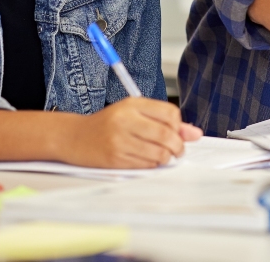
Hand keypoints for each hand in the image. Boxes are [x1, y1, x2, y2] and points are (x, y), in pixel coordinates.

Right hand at [66, 98, 202, 168]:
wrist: (74, 137)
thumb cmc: (108, 124)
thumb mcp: (134, 113)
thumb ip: (164, 121)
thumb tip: (195, 133)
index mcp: (133, 104)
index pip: (170, 113)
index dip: (179, 126)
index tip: (177, 131)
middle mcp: (126, 120)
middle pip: (166, 135)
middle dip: (178, 146)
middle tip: (178, 150)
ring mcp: (119, 140)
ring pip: (158, 153)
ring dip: (167, 158)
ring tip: (164, 156)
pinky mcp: (114, 159)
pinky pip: (145, 165)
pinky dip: (153, 165)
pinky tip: (148, 160)